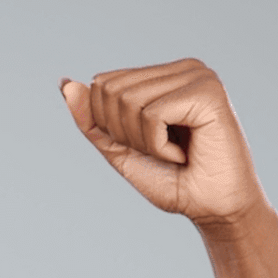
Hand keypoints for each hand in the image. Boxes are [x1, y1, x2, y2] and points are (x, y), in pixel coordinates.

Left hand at [59, 59, 268, 230]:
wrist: (213, 209)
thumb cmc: (173, 181)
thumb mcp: (120, 149)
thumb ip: (93, 120)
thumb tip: (65, 84)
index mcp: (164, 75)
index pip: (102, 84)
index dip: (109, 127)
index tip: (146, 146)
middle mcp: (183, 68)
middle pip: (111, 90)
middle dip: (124, 133)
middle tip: (160, 152)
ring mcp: (198, 76)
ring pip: (129, 101)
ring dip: (142, 142)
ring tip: (173, 153)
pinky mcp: (207, 92)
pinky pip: (152, 115)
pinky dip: (158, 146)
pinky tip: (183, 153)